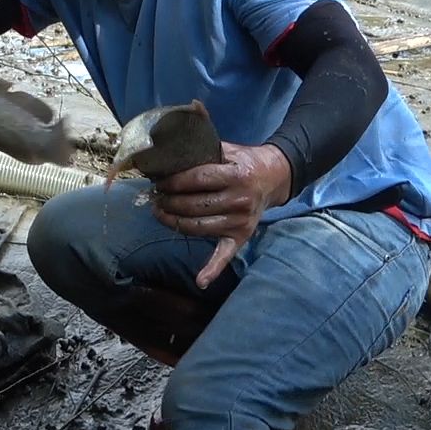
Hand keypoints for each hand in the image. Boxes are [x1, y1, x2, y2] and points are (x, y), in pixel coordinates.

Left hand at [151, 142, 292, 288]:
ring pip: (198, 227)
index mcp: (236, 176)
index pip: (196, 180)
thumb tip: (170, 149)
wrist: (275, 177)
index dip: (173, 182)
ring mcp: (240, 221)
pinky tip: (200, 281)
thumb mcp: (228, 149)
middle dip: (169, 202)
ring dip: (174, 222)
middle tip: (156, 197)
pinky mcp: (242, 236)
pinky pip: (225, 255)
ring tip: (160, 213)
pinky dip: (213, 270)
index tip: (158, 182)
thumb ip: (202, 149)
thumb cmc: (244, 161)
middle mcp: (239, 201)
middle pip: (194, 205)